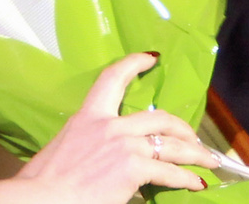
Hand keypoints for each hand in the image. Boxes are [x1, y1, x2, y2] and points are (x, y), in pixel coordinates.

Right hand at [14, 53, 218, 203]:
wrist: (41, 198)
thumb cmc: (45, 180)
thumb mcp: (67, 149)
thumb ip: (89, 145)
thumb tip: (103, 159)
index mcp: (87, 115)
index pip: (112, 78)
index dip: (135, 63)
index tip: (152, 57)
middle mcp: (109, 124)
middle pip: (158, 116)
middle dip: (182, 127)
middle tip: (192, 137)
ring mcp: (123, 144)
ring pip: (171, 142)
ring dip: (194, 152)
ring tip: (207, 160)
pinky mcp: (133, 166)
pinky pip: (170, 171)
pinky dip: (188, 178)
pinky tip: (197, 184)